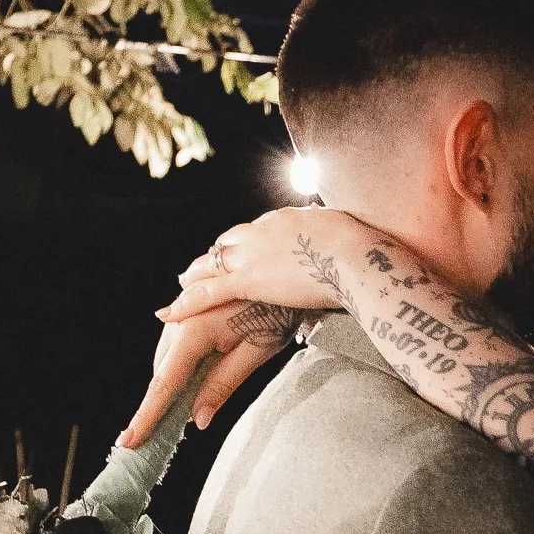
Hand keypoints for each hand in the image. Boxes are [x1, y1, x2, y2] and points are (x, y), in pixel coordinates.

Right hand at [117, 300, 304, 447]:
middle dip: (163, 400)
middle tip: (171, 428)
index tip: (130, 439)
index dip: (147, 415)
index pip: (164, 383)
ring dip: (176, 378)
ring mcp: (183, 308)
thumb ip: (223, 385)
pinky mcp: (190, 303)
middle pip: (162, 371)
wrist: (288, 267)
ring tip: (198, 395)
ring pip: (168, 355)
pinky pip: (177, 338)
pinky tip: (206, 363)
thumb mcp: (257, 351)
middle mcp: (181, 317)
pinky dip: (183, 358)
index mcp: (194, 330)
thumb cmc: (279, 307)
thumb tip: (198, 418)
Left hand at [159, 205, 357, 322]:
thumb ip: (337, 241)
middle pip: (229, 242)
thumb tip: (348, 245)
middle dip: (216, 255)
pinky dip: (187, 302)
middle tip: (202, 267)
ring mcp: (253, 254)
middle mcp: (263, 231)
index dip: (247, 244)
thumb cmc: (364, 251)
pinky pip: (209, 291)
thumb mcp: (348, 236)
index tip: (244, 252)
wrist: (357, 256)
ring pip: (213, 263)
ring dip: (195, 275)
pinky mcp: (250, 280)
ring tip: (183, 284)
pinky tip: (169, 312)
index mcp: (287, 220)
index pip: (258, 231)